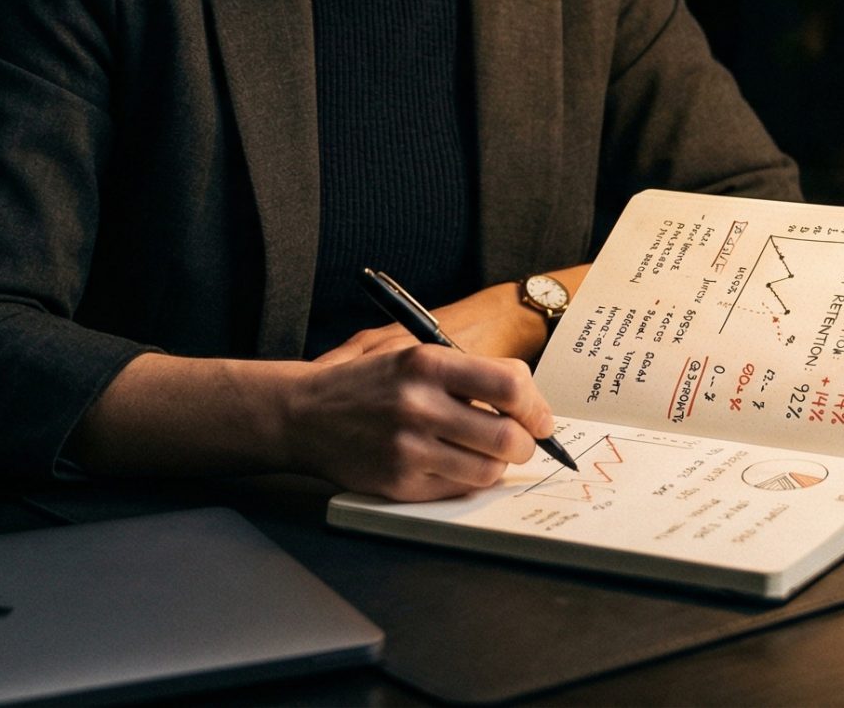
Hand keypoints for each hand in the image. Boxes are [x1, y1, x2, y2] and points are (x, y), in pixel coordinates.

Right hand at [283, 343, 556, 501]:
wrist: (304, 413)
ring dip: (498, 466)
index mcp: (428, 363)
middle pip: (508, 436)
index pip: (511, 386)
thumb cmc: (369, 383)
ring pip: (488, 470)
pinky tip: (456, 464)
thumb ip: (469, 372)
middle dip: (526, 444)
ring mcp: (408, 448)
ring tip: (487, 454)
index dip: (536, 406)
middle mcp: (419, 404)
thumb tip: (528, 402)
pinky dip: (468, 480)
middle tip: (523, 442)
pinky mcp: (399, 482)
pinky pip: (458, 489)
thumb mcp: (413, 355)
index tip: (539, 417)